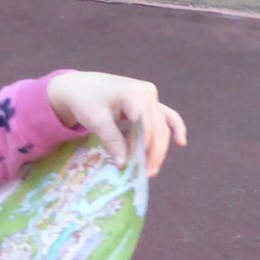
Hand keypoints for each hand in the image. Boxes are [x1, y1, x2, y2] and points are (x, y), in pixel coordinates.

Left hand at [46, 70, 187, 176]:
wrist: (79, 86)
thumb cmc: (85, 100)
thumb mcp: (96, 120)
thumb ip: (112, 141)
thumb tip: (123, 164)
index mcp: (134, 93)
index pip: (146, 124)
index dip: (144, 146)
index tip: (137, 166)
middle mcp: (147, 92)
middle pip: (157, 126)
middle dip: (153, 151)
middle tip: (147, 173)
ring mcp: (150, 96)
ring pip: (161, 125)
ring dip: (160, 147)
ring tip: (153, 168)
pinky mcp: (149, 102)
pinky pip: (165, 116)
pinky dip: (173, 129)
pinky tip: (181, 142)